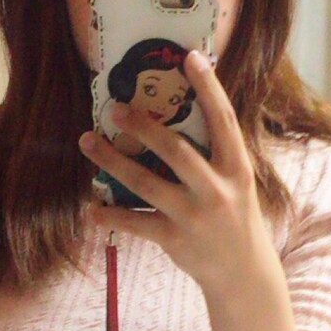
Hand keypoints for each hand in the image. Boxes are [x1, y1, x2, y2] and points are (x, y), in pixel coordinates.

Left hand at [78, 51, 275, 293]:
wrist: (242, 272)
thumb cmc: (235, 217)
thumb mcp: (238, 182)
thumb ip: (215, 153)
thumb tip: (183, 111)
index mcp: (236, 168)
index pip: (223, 120)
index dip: (208, 88)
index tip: (190, 57)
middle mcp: (216, 189)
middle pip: (174, 150)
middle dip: (141, 126)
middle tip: (113, 108)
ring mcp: (193, 215)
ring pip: (145, 183)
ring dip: (112, 161)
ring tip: (88, 142)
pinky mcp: (174, 239)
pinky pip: (135, 222)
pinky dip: (110, 215)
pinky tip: (91, 207)